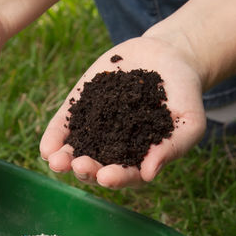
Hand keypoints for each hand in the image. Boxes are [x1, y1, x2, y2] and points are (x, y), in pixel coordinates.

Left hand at [40, 36, 205, 187]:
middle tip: (80, 165)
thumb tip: (149, 175)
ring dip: (64, 160)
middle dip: (86, 169)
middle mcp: (113, 151)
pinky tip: (47, 148)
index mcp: (139, 160)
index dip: (116, 178)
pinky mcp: (79, 110)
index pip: (126, 176)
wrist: (168, 57)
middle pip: (96, 168)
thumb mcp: (189, 122)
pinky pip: (63, 128)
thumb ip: (172, 148)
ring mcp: (94, 131)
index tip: (107, 177)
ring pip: (75, 153)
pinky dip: (54, 138)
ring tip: (56, 161)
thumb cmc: (183, 96)